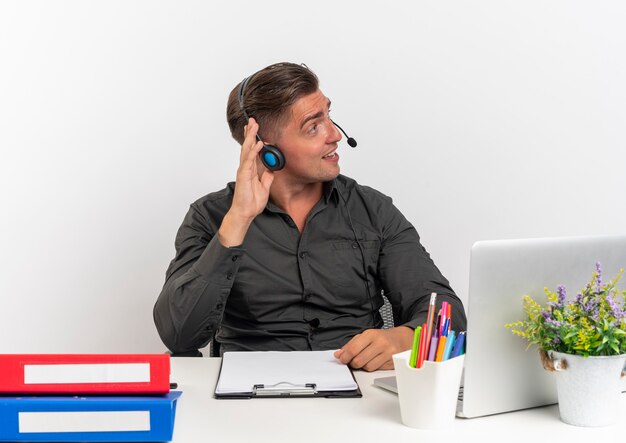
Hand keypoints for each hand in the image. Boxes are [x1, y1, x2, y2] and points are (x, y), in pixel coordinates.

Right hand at [218, 118, 274, 246]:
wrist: (245, 213)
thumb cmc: (251, 202)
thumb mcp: (264, 187)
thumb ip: (267, 177)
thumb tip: (271, 169)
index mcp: (250, 169)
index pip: (252, 151)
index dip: (253, 139)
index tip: (255, 129)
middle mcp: (246, 168)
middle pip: (248, 146)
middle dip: (250, 133)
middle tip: (253, 121)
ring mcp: (244, 170)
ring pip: (247, 150)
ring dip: (251, 137)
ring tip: (254, 126)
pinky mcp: (244, 175)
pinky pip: (249, 161)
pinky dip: (254, 151)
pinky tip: (258, 143)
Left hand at [334, 326, 413, 371]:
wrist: (401, 338)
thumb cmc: (381, 338)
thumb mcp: (365, 336)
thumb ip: (351, 345)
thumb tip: (339, 354)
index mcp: (371, 334)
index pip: (353, 349)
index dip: (345, 356)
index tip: (342, 359)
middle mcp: (380, 343)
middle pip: (359, 360)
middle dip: (353, 363)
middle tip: (353, 361)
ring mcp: (388, 353)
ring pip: (368, 367)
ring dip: (364, 366)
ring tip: (366, 359)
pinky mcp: (393, 362)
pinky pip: (377, 370)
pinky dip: (373, 367)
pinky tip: (375, 361)